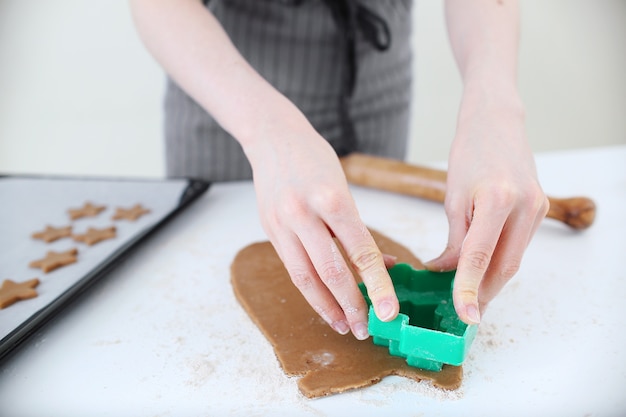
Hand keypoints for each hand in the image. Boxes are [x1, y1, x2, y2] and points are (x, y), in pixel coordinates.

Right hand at [246, 126, 399, 339]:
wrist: (273, 138)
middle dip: (350, 305)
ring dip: (325, 306)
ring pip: (305, 276)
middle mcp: (304, 213)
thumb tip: (384, 266)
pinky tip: (322, 303)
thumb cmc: (315, 160)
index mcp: (332, 199)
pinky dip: (308, 290)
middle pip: (330, 271)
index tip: (389, 312)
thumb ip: (359, 230)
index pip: (360, 252)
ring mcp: (282, 223)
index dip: (377, 286)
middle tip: (365, 329)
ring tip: (342, 325)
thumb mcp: (345, 188)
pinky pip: (291, 267)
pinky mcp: (269, 229)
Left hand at [425, 92, 548, 323]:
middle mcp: (524, 207)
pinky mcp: (540, 209)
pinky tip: (483, 271)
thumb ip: (454, 240)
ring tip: (470, 296)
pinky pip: (519, 245)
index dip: (469, 289)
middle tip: (465, 313)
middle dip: (484, 293)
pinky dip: (500, 261)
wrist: (496, 123)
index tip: (464, 314)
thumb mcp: (453, 197)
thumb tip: (447, 272)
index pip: (480, 257)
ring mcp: (537, 208)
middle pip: (505, 266)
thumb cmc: (469, 154)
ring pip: (514, 259)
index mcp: (498, 200)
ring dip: (492, 280)